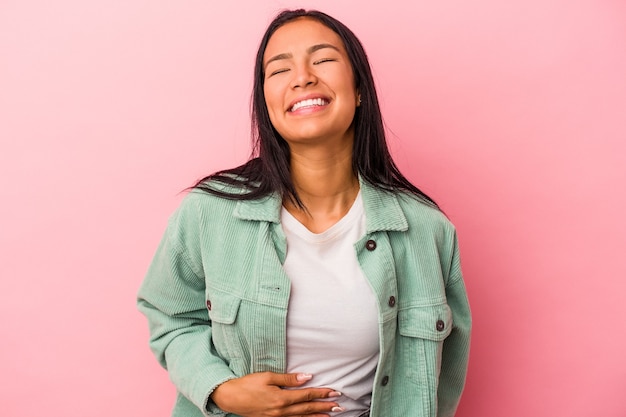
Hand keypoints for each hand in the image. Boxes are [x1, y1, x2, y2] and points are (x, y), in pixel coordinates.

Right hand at [210, 372, 343, 416]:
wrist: (230, 398)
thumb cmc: (248, 385)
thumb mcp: (268, 377)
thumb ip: (288, 379)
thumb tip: (307, 377)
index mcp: (282, 398)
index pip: (307, 395)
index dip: (322, 393)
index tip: (335, 392)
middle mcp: (282, 411)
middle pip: (308, 408)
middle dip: (324, 407)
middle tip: (339, 406)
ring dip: (317, 416)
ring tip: (330, 415)